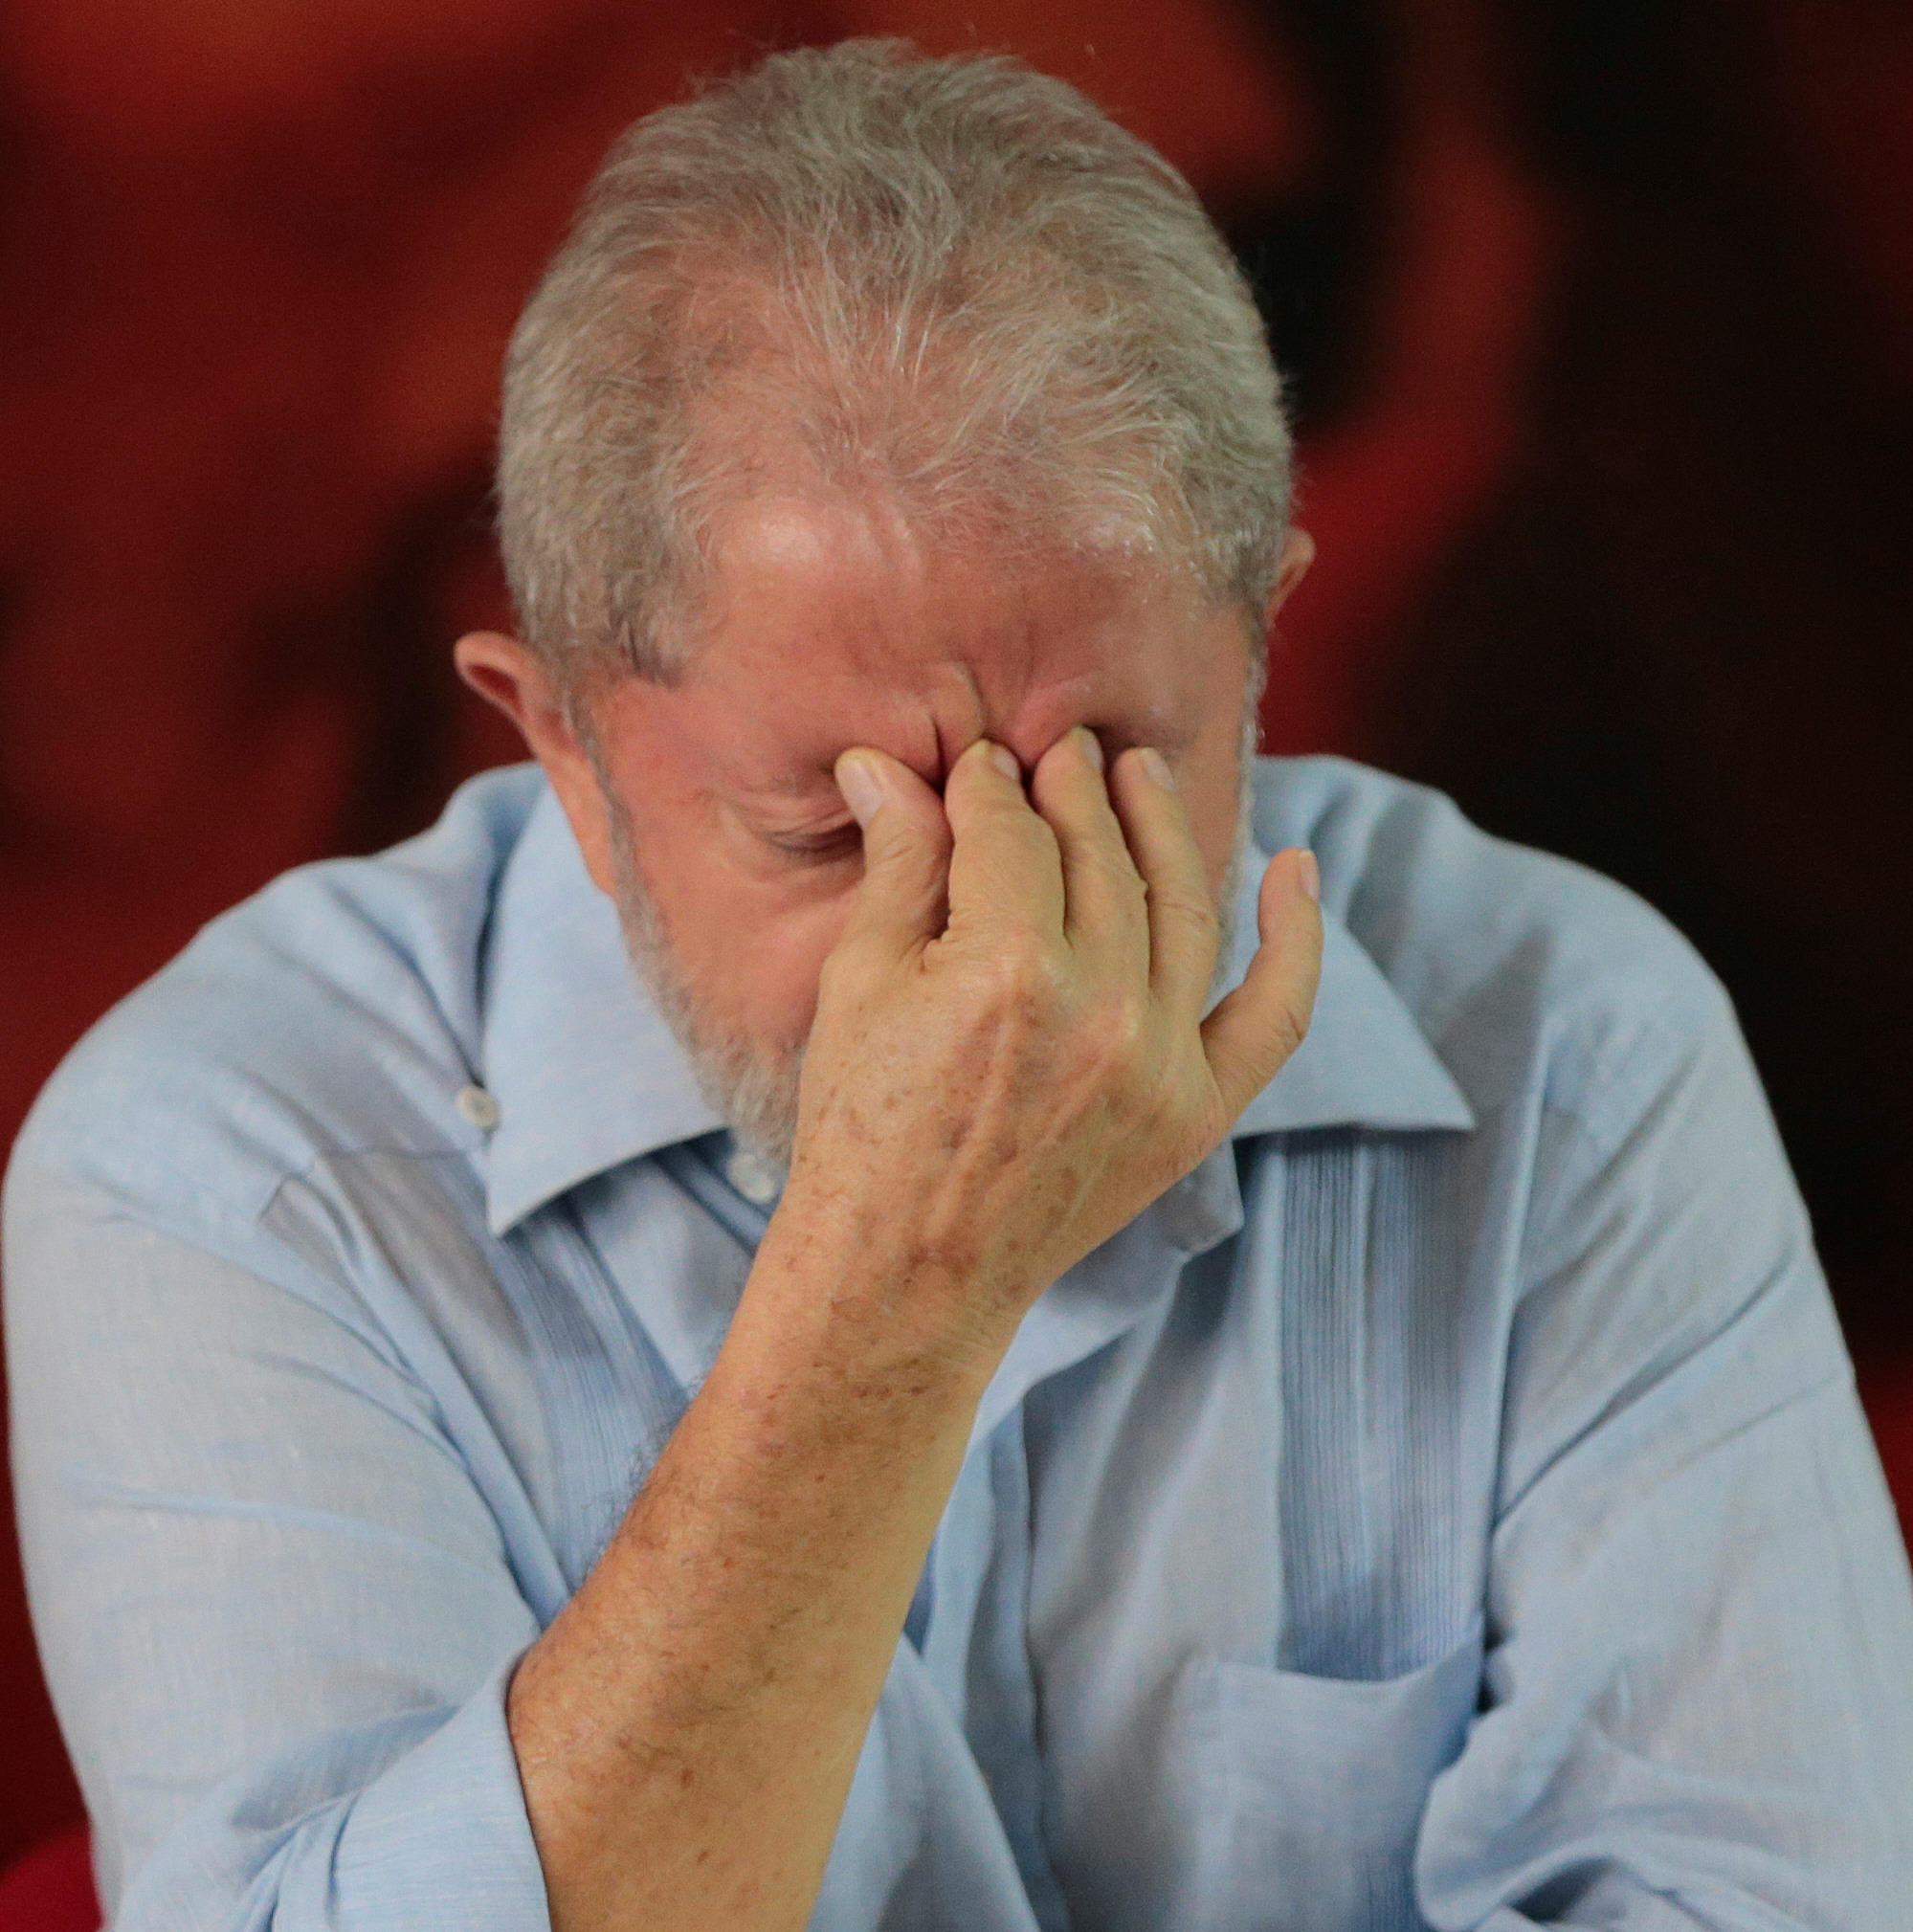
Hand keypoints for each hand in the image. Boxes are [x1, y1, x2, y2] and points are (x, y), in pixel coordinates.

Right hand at [773, 729, 1322, 1362]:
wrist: (905, 1274)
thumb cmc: (859, 1130)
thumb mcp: (858, 985)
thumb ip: (896, 865)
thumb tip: (880, 762)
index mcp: (1004, 968)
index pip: (1011, 833)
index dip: (989, 786)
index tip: (981, 766)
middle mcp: (1099, 1007)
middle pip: (1099, 856)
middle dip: (1074, 789)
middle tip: (1063, 750)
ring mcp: (1159, 1062)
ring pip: (1181, 905)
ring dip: (1163, 826)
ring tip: (1141, 774)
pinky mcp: (1196, 1113)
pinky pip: (1275, 1014)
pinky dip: (1296, 940)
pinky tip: (1296, 867)